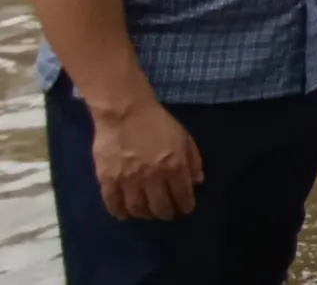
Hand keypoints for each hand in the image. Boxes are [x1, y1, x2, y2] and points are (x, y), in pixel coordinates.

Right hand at [90, 98, 203, 219]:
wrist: (124, 111)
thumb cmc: (157, 122)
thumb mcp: (184, 137)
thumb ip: (193, 161)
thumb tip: (197, 183)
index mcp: (174, 166)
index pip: (182, 196)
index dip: (185, 206)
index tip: (185, 209)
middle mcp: (152, 177)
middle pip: (160, 207)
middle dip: (166, 214)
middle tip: (167, 213)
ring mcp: (128, 180)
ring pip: (137, 209)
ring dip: (145, 214)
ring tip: (148, 212)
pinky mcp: (107, 179)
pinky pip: (113, 204)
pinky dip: (120, 212)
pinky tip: (125, 213)